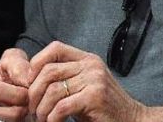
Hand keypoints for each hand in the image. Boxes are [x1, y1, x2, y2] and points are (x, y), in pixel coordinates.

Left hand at [27, 41, 144, 121]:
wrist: (133, 121)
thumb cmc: (103, 109)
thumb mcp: (85, 86)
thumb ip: (67, 77)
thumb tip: (30, 77)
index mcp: (88, 59)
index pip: (55, 48)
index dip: (36, 63)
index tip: (29, 83)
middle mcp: (91, 66)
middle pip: (49, 70)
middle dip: (34, 92)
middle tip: (32, 109)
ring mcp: (94, 80)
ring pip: (53, 90)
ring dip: (41, 108)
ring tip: (42, 119)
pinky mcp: (95, 98)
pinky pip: (62, 107)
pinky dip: (52, 118)